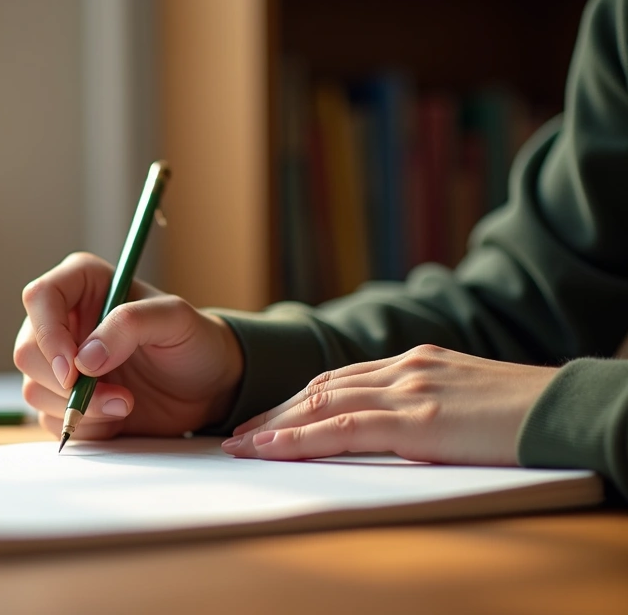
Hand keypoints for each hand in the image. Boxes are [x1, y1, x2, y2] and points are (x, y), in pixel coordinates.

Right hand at [14, 252, 243, 439]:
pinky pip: (50, 418)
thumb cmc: (194, 341)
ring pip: (34, 388)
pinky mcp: (65, 398)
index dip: (48, 334)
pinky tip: (117, 416)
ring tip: (126, 404)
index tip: (74, 369)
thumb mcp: (176, 320)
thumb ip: (131, 325)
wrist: (207, 387)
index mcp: (83, 284)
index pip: (40, 297)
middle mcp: (64, 320)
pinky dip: (84, 425)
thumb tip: (84, 359)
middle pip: (27, 350)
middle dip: (66, 383)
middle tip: (116, 396)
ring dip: (80, 407)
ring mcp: (61, 362)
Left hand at [221, 345, 557, 464]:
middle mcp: (406, 368)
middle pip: (322, 387)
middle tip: (239, 434)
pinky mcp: (419, 420)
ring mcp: (410, 390)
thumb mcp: (467, 401)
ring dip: (276, 427)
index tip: (269, 419)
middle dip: (276, 412)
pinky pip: (344, 429)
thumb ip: (428, 405)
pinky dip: (301, 438)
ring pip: (323, 404)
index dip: (299, 400)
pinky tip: (273, 449)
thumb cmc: (527, 414)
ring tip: (242, 445)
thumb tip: (401, 427)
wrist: (571, 410)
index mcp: (417, 361)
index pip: (341, 378)